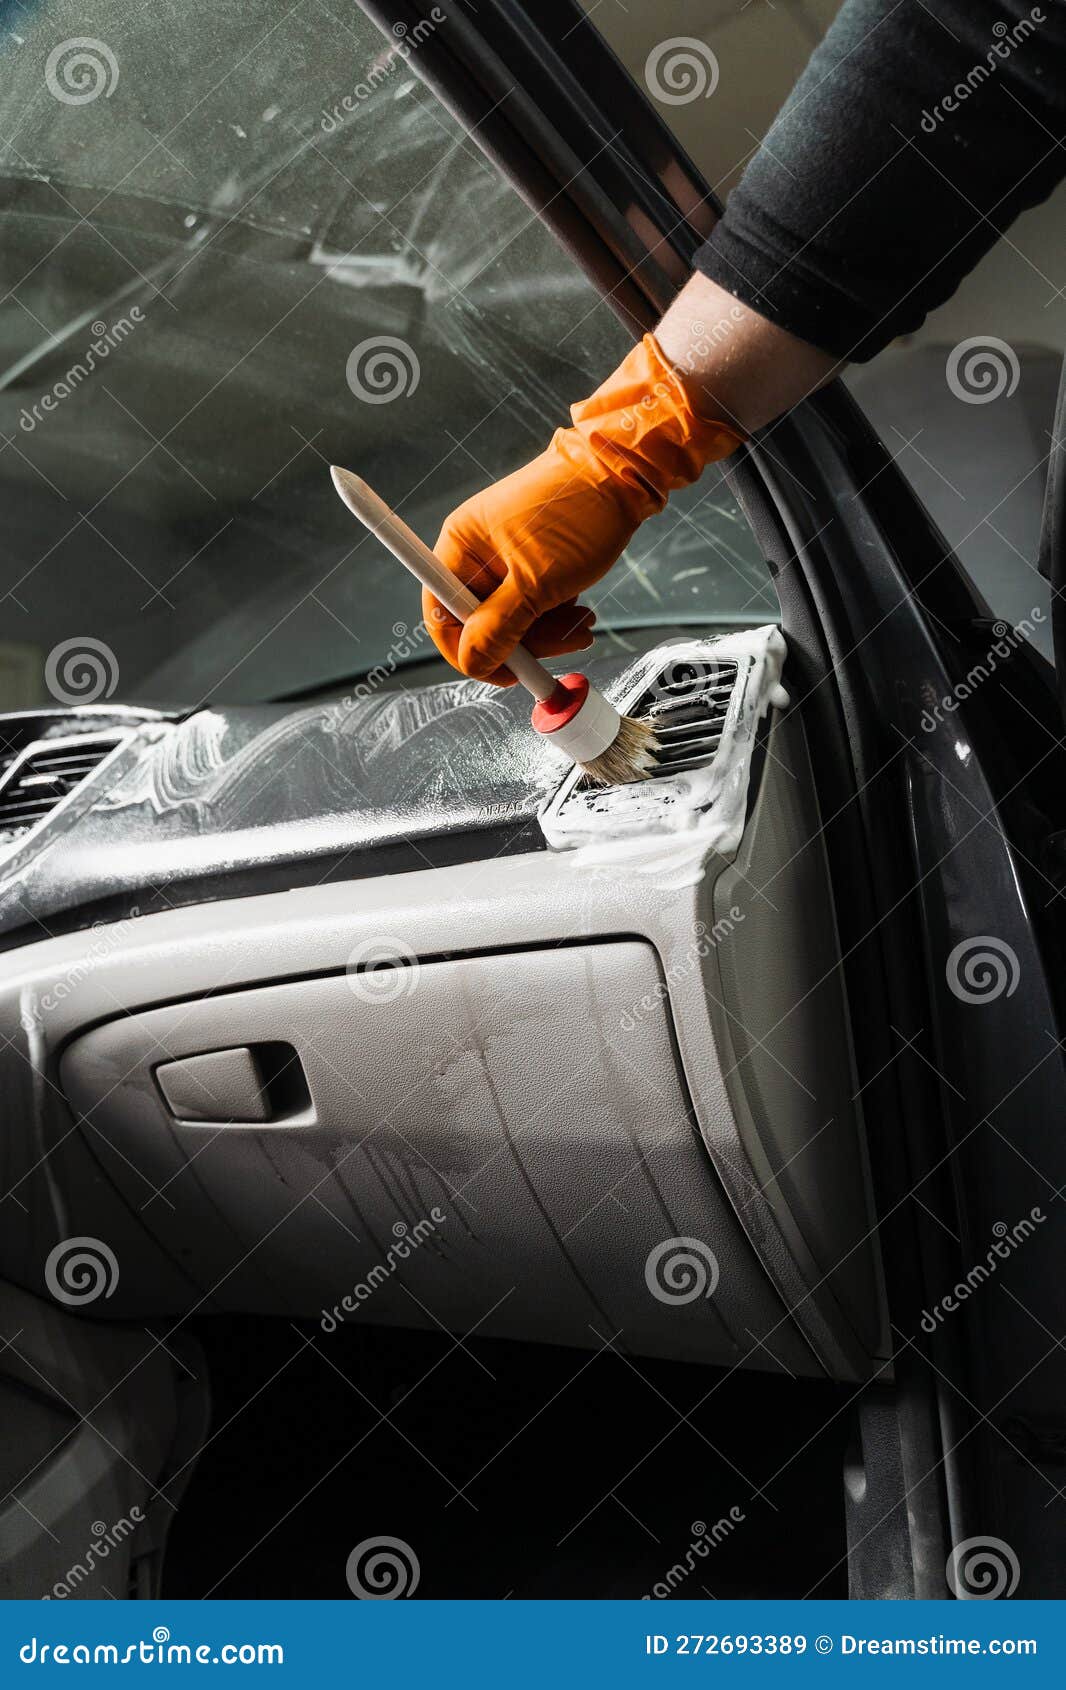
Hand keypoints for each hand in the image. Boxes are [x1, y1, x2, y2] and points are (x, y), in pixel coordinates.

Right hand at [425, 333, 743, 683]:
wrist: (624, 470)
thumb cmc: (577, 513)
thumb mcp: (536, 582)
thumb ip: (500, 627)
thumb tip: (473, 663)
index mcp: (460, 546)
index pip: (441, 615)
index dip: (468, 652)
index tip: (505, 672)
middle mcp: (476, 550)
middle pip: (481, 621)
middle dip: (521, 642)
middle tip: (561, 646)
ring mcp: (506, 554)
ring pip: (512, 616)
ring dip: (547, 631)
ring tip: (582, 623)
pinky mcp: (533, 558)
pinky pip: (533, 601)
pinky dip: (556, 613)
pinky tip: (581, 609)